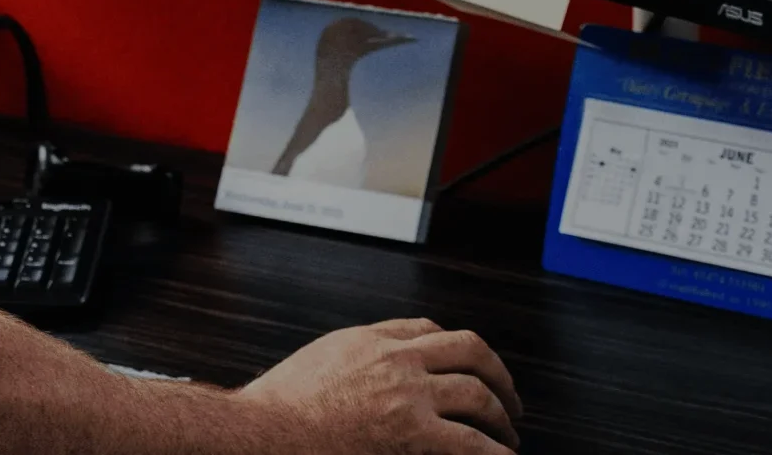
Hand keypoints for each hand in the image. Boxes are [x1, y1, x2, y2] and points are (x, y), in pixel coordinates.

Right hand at [239, 318, 521, 453]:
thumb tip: (366, 368)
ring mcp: (407, 394)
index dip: (454, 347)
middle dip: (496, 374)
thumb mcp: (317, 360)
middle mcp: (395, 360)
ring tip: (508, 433)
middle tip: (507, 397)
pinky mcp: (413, 433)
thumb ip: (350, 357)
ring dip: (501, 414)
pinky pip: (471, 442)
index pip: (427, 329)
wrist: (263, 432)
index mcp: (369, 340)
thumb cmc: (278, 408)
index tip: (465, 364)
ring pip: (477, 392)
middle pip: (467, 350)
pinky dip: (496, 452)